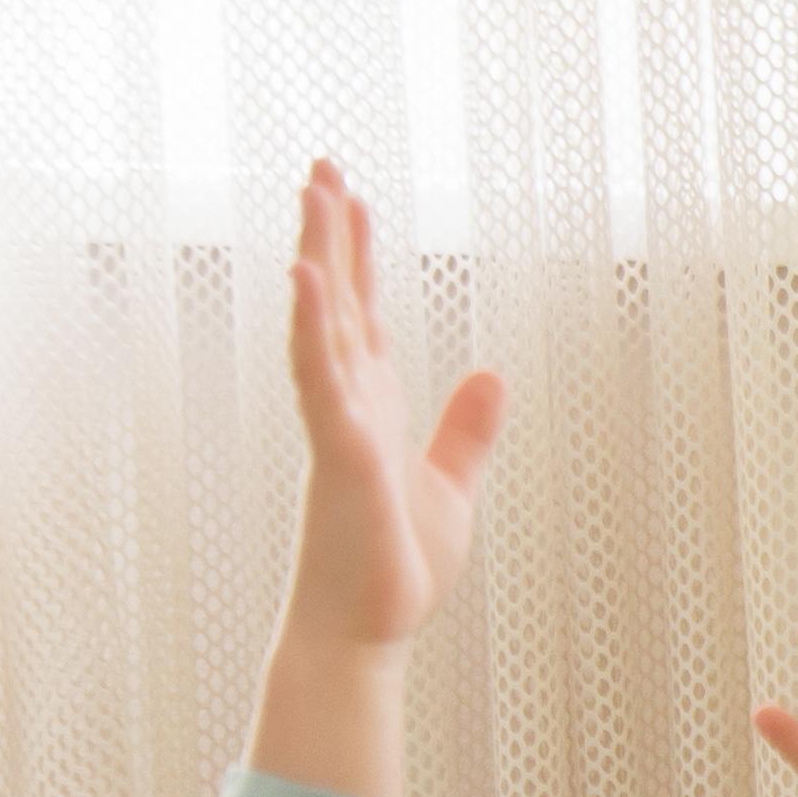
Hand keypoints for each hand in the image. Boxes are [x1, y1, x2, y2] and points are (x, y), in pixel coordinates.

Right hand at [283, 163, 502, 651]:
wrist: (368, 631)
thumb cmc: (396, 567)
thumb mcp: (450, 486)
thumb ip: (466, 431)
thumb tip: (491, 376)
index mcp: (374, 408)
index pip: (363, 314)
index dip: (358, 256)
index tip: (351, 199)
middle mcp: (349, 404)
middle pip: (337, 301)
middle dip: (330, 233)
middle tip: (322, 165)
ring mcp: (339, 424)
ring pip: (322, 324)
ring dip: (318, 258)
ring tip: (314, 195)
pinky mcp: (340, 454)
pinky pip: (320, 380)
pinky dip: (312, 329)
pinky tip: (306, 280)